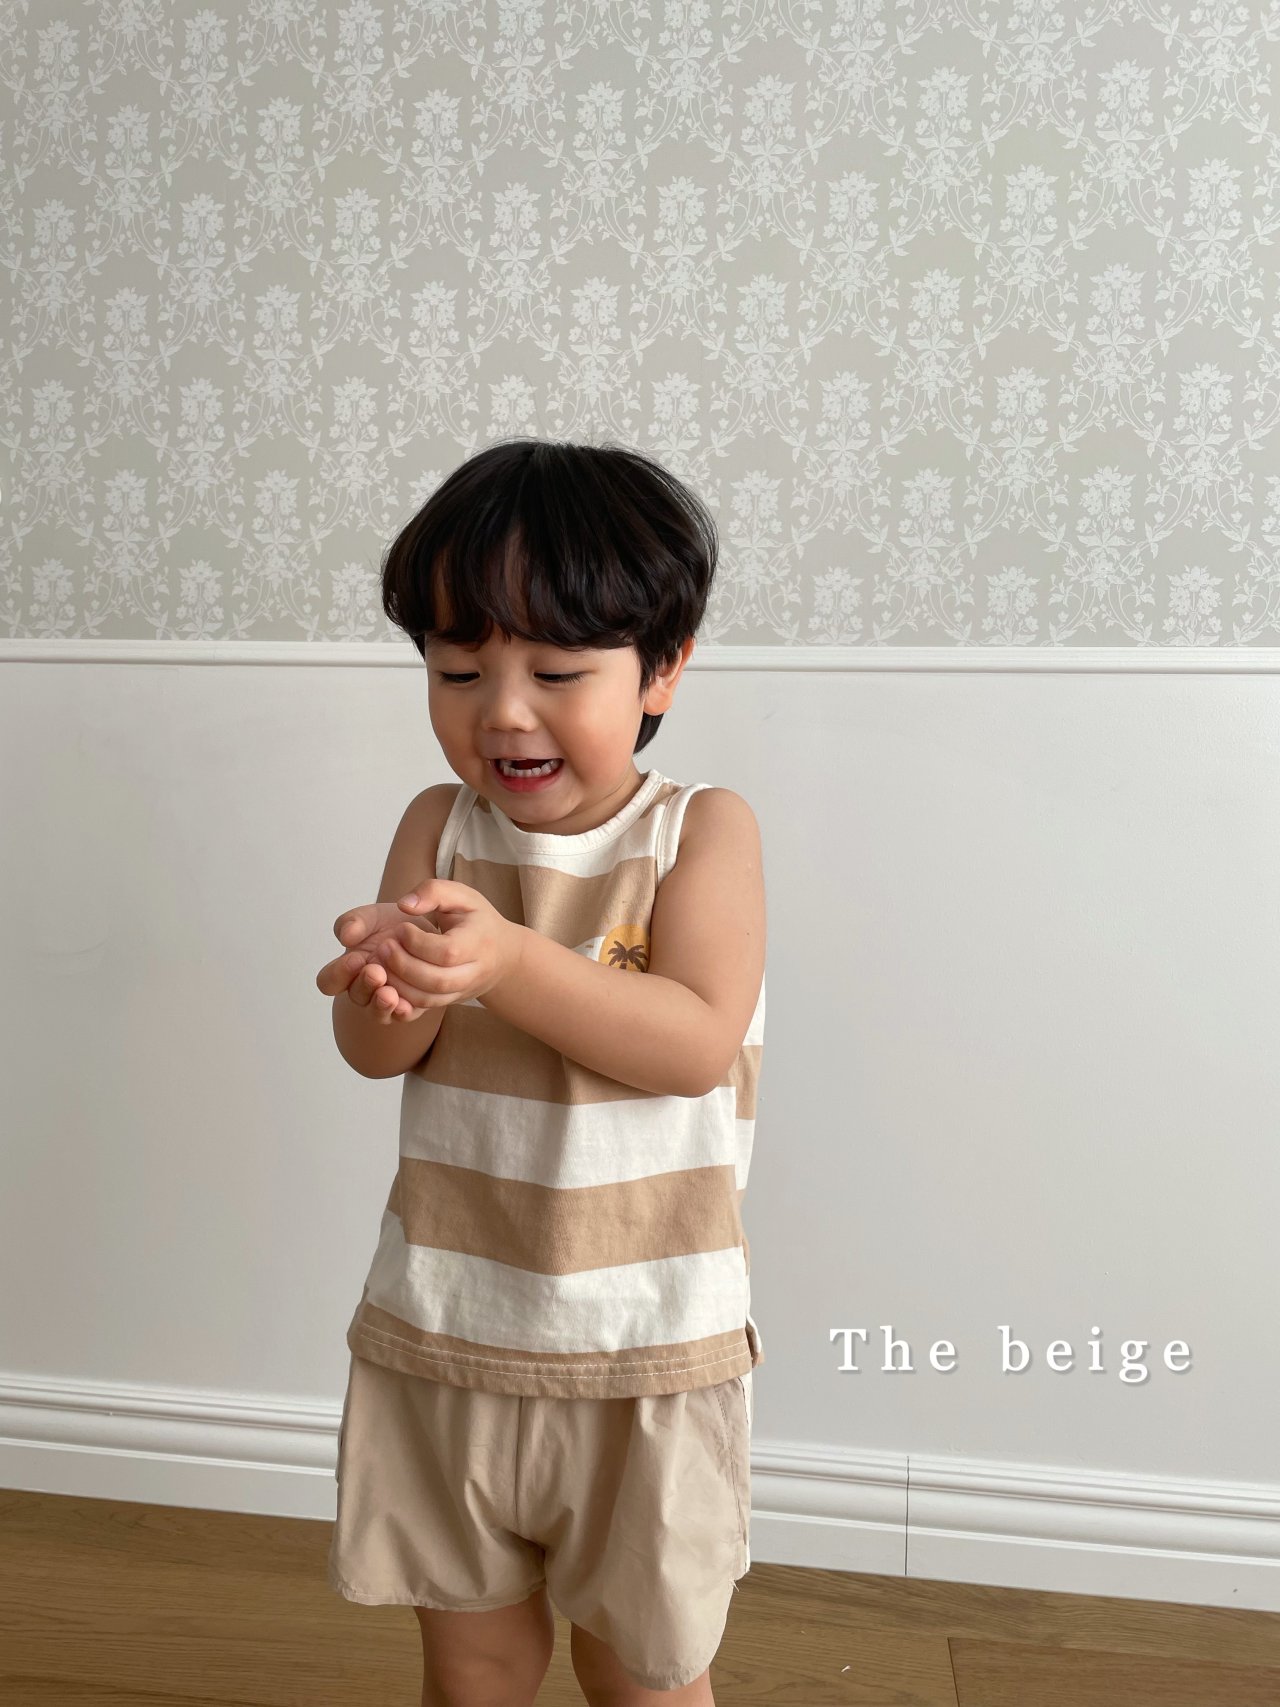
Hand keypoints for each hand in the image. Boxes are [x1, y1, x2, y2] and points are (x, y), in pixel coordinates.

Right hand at [315, 900, 445, 1025]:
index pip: (329, 981)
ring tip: (390, 993)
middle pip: (356, 997)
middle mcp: (363, 989)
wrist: (426, 930)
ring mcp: (384, 1001)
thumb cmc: (391, 924)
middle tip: (376, 971)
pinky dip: (402, 1011)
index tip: (356, 958)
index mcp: (347, 969)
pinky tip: (405, 1004)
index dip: (338, 974)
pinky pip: (402, 1016)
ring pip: (378, 1012)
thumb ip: (354, 922)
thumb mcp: (372, 917)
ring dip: (382, 1003)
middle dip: (365, 985)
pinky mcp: (408, 1007)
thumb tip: (345, 936)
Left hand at [374, 879, 523, 1012]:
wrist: (502, 955)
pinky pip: (426, 1006)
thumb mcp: (462, 896)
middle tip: (383, 947)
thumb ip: (433, 891)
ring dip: (399, 983)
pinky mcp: (452, 1001)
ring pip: (429, 998)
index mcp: (479, 942)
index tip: (400, 928)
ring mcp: (464, 990)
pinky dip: (403, 996)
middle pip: (437, 980)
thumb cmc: (478, 920)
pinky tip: (390, 977)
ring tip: (382, 963)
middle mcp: (475, 971)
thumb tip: (404, 905)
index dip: (418, 942)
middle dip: (404, 965)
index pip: (447, 951)